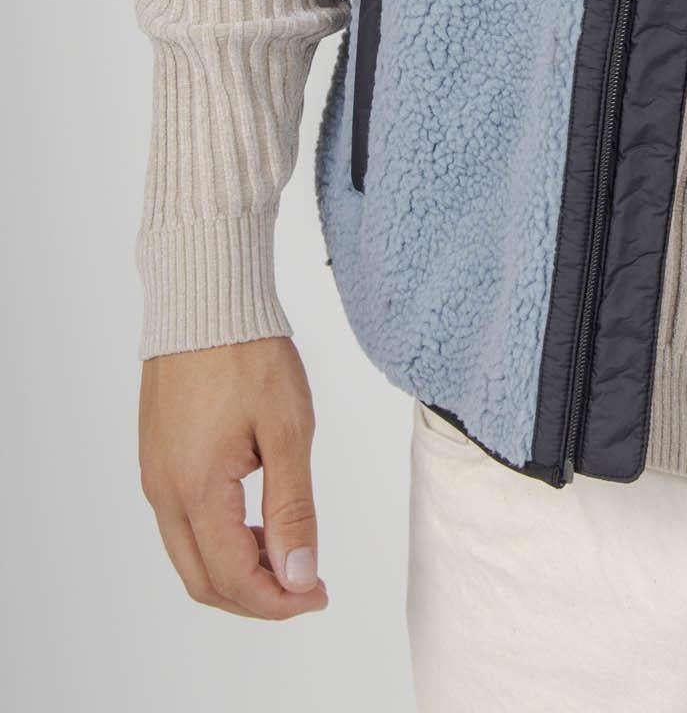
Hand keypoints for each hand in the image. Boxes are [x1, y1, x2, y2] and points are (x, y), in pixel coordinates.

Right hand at [138, 335, 328, 618]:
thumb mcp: (287, 429)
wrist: (205, 297)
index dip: (279, 600)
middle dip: (257, 597)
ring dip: (238, 569)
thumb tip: (298, 575)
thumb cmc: (249, 353)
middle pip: (203, 580)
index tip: (320, 593)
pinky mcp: (156, 458)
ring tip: (290, 551)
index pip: (233, 578)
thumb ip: (293, 508)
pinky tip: (258, 520)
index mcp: (196, 490)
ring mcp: (155, 476)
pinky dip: (220, 540)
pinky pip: (183, 524)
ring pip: (190, 555)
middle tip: (307, 586)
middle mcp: (164, 493)